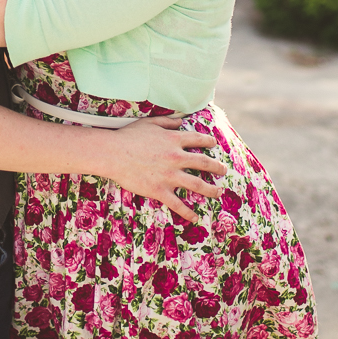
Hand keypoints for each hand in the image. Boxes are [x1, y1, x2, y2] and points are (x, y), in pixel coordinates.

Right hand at [99, 118, 221, 222]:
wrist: (113, 154)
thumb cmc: (129, 136)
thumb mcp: (150, 123)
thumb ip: (168, 121)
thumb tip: (181, 121)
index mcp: (174, 140)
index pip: (198, 140)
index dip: (208, 142)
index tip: (214, 144)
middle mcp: (176, 157)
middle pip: (204, 163)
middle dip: (216, 167)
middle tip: (223, 170)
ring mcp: (169, 176)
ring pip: (197, 185)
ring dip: (210, 190)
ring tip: (218, 192)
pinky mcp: (160, 190)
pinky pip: (178, 204)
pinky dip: (188, 212)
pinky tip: (195, 217)